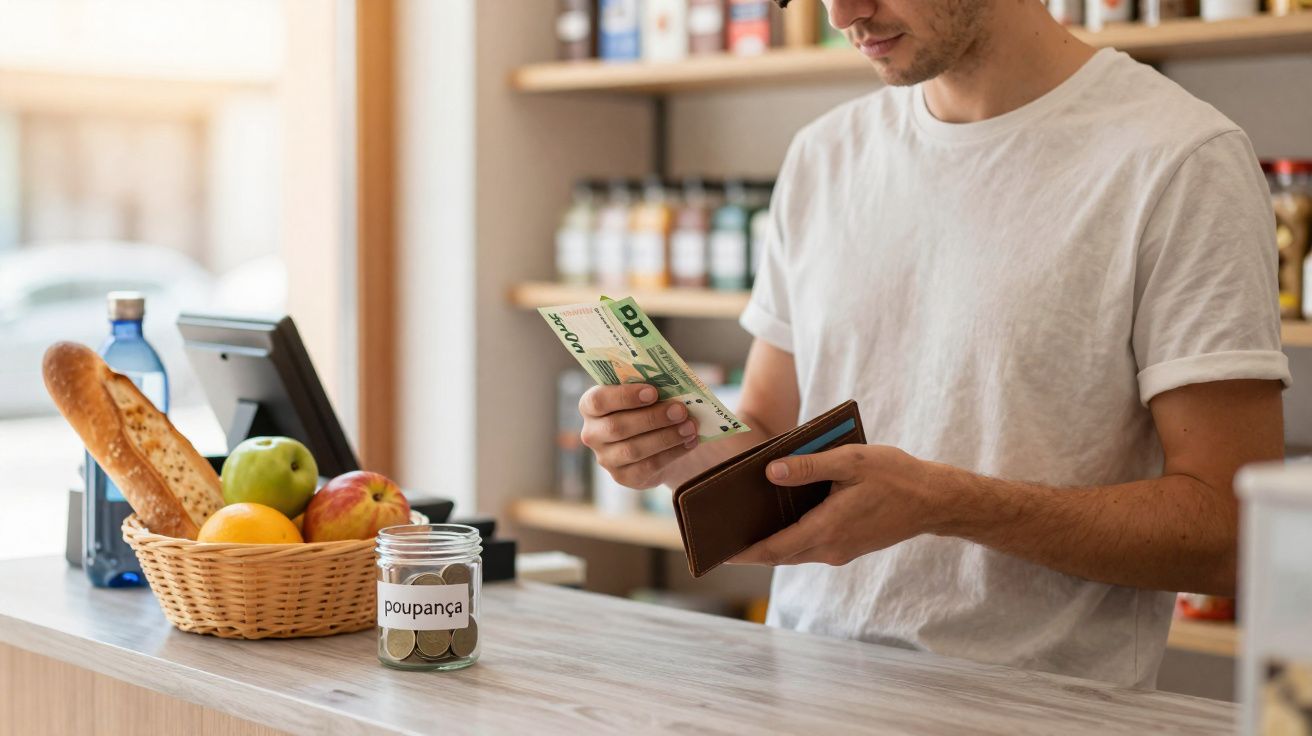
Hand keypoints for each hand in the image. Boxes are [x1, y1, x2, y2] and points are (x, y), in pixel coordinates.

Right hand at [579, 384, 699, 488]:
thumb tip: (675, 385)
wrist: (655, 441)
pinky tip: (690, 442)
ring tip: (690, 426)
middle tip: (680, 410)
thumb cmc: (647, 407)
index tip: (653, 391)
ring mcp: (606, 458)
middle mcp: (592, 434)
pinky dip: (672, 453)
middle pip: (617, 427)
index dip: (624, 396)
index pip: (598, 401)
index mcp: (590, 406)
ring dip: (666, 437)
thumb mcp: (644, 393)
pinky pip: (648, 466)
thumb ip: (651, 387)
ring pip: (634, 449)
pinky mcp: (624, 477)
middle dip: (652, 418)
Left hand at [729, 444, 947, 567]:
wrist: (934, 500)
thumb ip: (809, 466)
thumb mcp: (850, 461)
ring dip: (771, 545)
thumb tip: (770, 473)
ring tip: (743, 529)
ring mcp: (841, 551)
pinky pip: (811, 547)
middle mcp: (832, 547)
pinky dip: (791, 539)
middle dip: (750, 551)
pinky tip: (781, 520)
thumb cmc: (895, 476)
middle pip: (780, 555)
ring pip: (796, 553)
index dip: (745, 552)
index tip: (720, 552)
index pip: (775, 548)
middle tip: (721, 540)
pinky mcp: (849, 547)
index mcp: (828, 528)